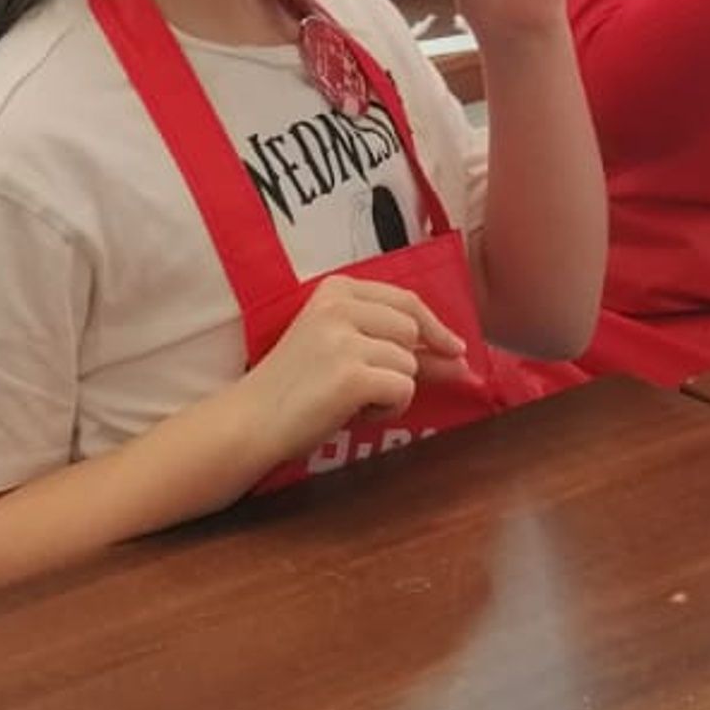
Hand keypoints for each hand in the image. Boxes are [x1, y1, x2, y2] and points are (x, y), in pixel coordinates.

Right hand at [244, 276, 470, 462]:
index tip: (453, 348)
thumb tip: (459, 358)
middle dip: (402, 364)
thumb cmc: (296, 388)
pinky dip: (387, 409)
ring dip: (391, 390)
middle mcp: (339, 305)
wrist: (250, 420)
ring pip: (410, 364)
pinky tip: (353, 412)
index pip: (406, 301)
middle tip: (364, 387)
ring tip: (349, 399)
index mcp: (335, 289)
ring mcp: (345, 338)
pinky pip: (403, 390)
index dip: (435, 327)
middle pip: (412, 332)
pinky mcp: (351, 374)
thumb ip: (396, 346)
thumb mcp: (342, 351)